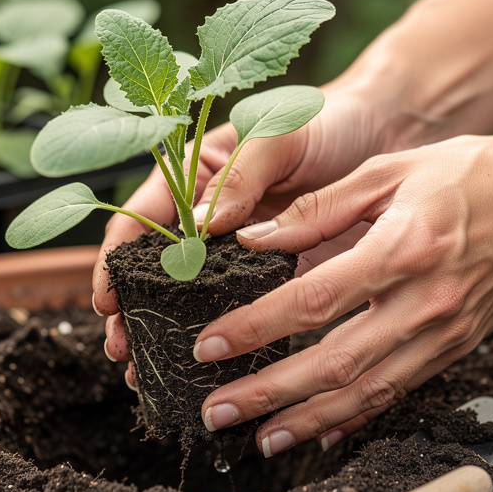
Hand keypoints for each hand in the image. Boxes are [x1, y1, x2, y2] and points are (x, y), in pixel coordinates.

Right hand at [93, 83, 390, 383]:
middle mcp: (206, 216)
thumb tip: (201, 224)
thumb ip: (243, 175)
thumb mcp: (280, 133)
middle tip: (122, 350)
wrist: (385, 133)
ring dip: (162, 331)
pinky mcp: (271, 275)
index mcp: (193, 174)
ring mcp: (235, 249)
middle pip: (151, 267)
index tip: (107, 298)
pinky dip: (216, 336)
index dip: (116, 259)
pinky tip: (203, 366)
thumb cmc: (326, 121)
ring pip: (186, 296)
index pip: (139, 218)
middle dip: (130, 309)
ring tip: (144, 371)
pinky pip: (235, 309)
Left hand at [193, 131, 492, 455]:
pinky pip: (399, 391)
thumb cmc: (472, 174)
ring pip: (366, 391)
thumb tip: (254, 237)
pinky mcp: (456, 348)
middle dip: (268, 392)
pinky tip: (320, 430)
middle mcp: (425, 302)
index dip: (256, 328)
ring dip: (306, 419)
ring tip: (259, 435)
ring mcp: (444, 333)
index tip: (210, 345)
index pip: (313, 300)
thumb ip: (318, 209)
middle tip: (217, 410)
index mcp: (402, 249)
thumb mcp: (390, 172)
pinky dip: (357, 416)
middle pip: (334, 363)